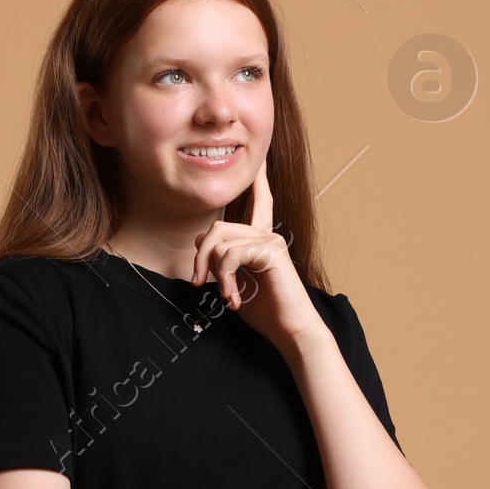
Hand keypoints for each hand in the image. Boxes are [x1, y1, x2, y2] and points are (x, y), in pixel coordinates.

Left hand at [191, 162, 317, 347]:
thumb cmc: (267, 313)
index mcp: (261, 240)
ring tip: (226, 297)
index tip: (261, 158)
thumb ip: (220, 261)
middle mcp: (267, 234)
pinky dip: (225, 278)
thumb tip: (202, 237)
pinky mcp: (270, 252)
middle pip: (217, 228)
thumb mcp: (235, 283)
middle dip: (200, 257)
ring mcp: (270, 240)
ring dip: (214, 273)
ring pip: (220, 241)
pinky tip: (234, 298)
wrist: (291, 331)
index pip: (260, 202)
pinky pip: (231, 254)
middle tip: (198, 283)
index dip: (260, 180)